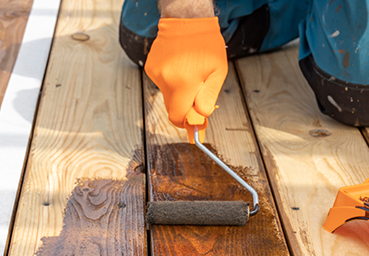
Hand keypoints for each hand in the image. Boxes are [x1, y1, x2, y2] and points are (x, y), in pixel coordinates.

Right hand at [144, 17, 226, 142]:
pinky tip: (179, 65)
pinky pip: (162, 83)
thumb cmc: (206, 44)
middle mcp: (166, 80)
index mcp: (183, 83)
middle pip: (172, 107)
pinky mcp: (151, 68)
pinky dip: (171, 80)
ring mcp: (156, 74)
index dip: (186, 122)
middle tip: (197, 94)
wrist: (187, 19)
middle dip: (184, 106)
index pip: (178, 117)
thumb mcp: (218, 71)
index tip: (195, 121)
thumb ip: (208, 97)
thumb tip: (202, 116)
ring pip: (167, 95)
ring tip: (188, 71)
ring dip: (178, 90)